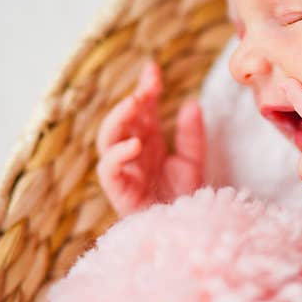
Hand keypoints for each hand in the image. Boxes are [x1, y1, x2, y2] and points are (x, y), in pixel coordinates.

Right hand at [96, 60, 205, 216]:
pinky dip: (117, 155)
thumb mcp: (193, 161)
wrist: (186, 233)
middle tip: (145, 88)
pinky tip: (135, 144)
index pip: (142, 110)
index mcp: (147, 142)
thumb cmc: (184, 199)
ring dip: (118, 119)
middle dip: (131, 101)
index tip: (153, 68)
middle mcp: (132, 153)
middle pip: (123, 120)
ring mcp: (124, 171)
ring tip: (135, 103)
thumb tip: (191, 103)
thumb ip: (191, 135)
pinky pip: (108, 171)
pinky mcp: (119, 191)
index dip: (145, 88)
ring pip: (107, 139)